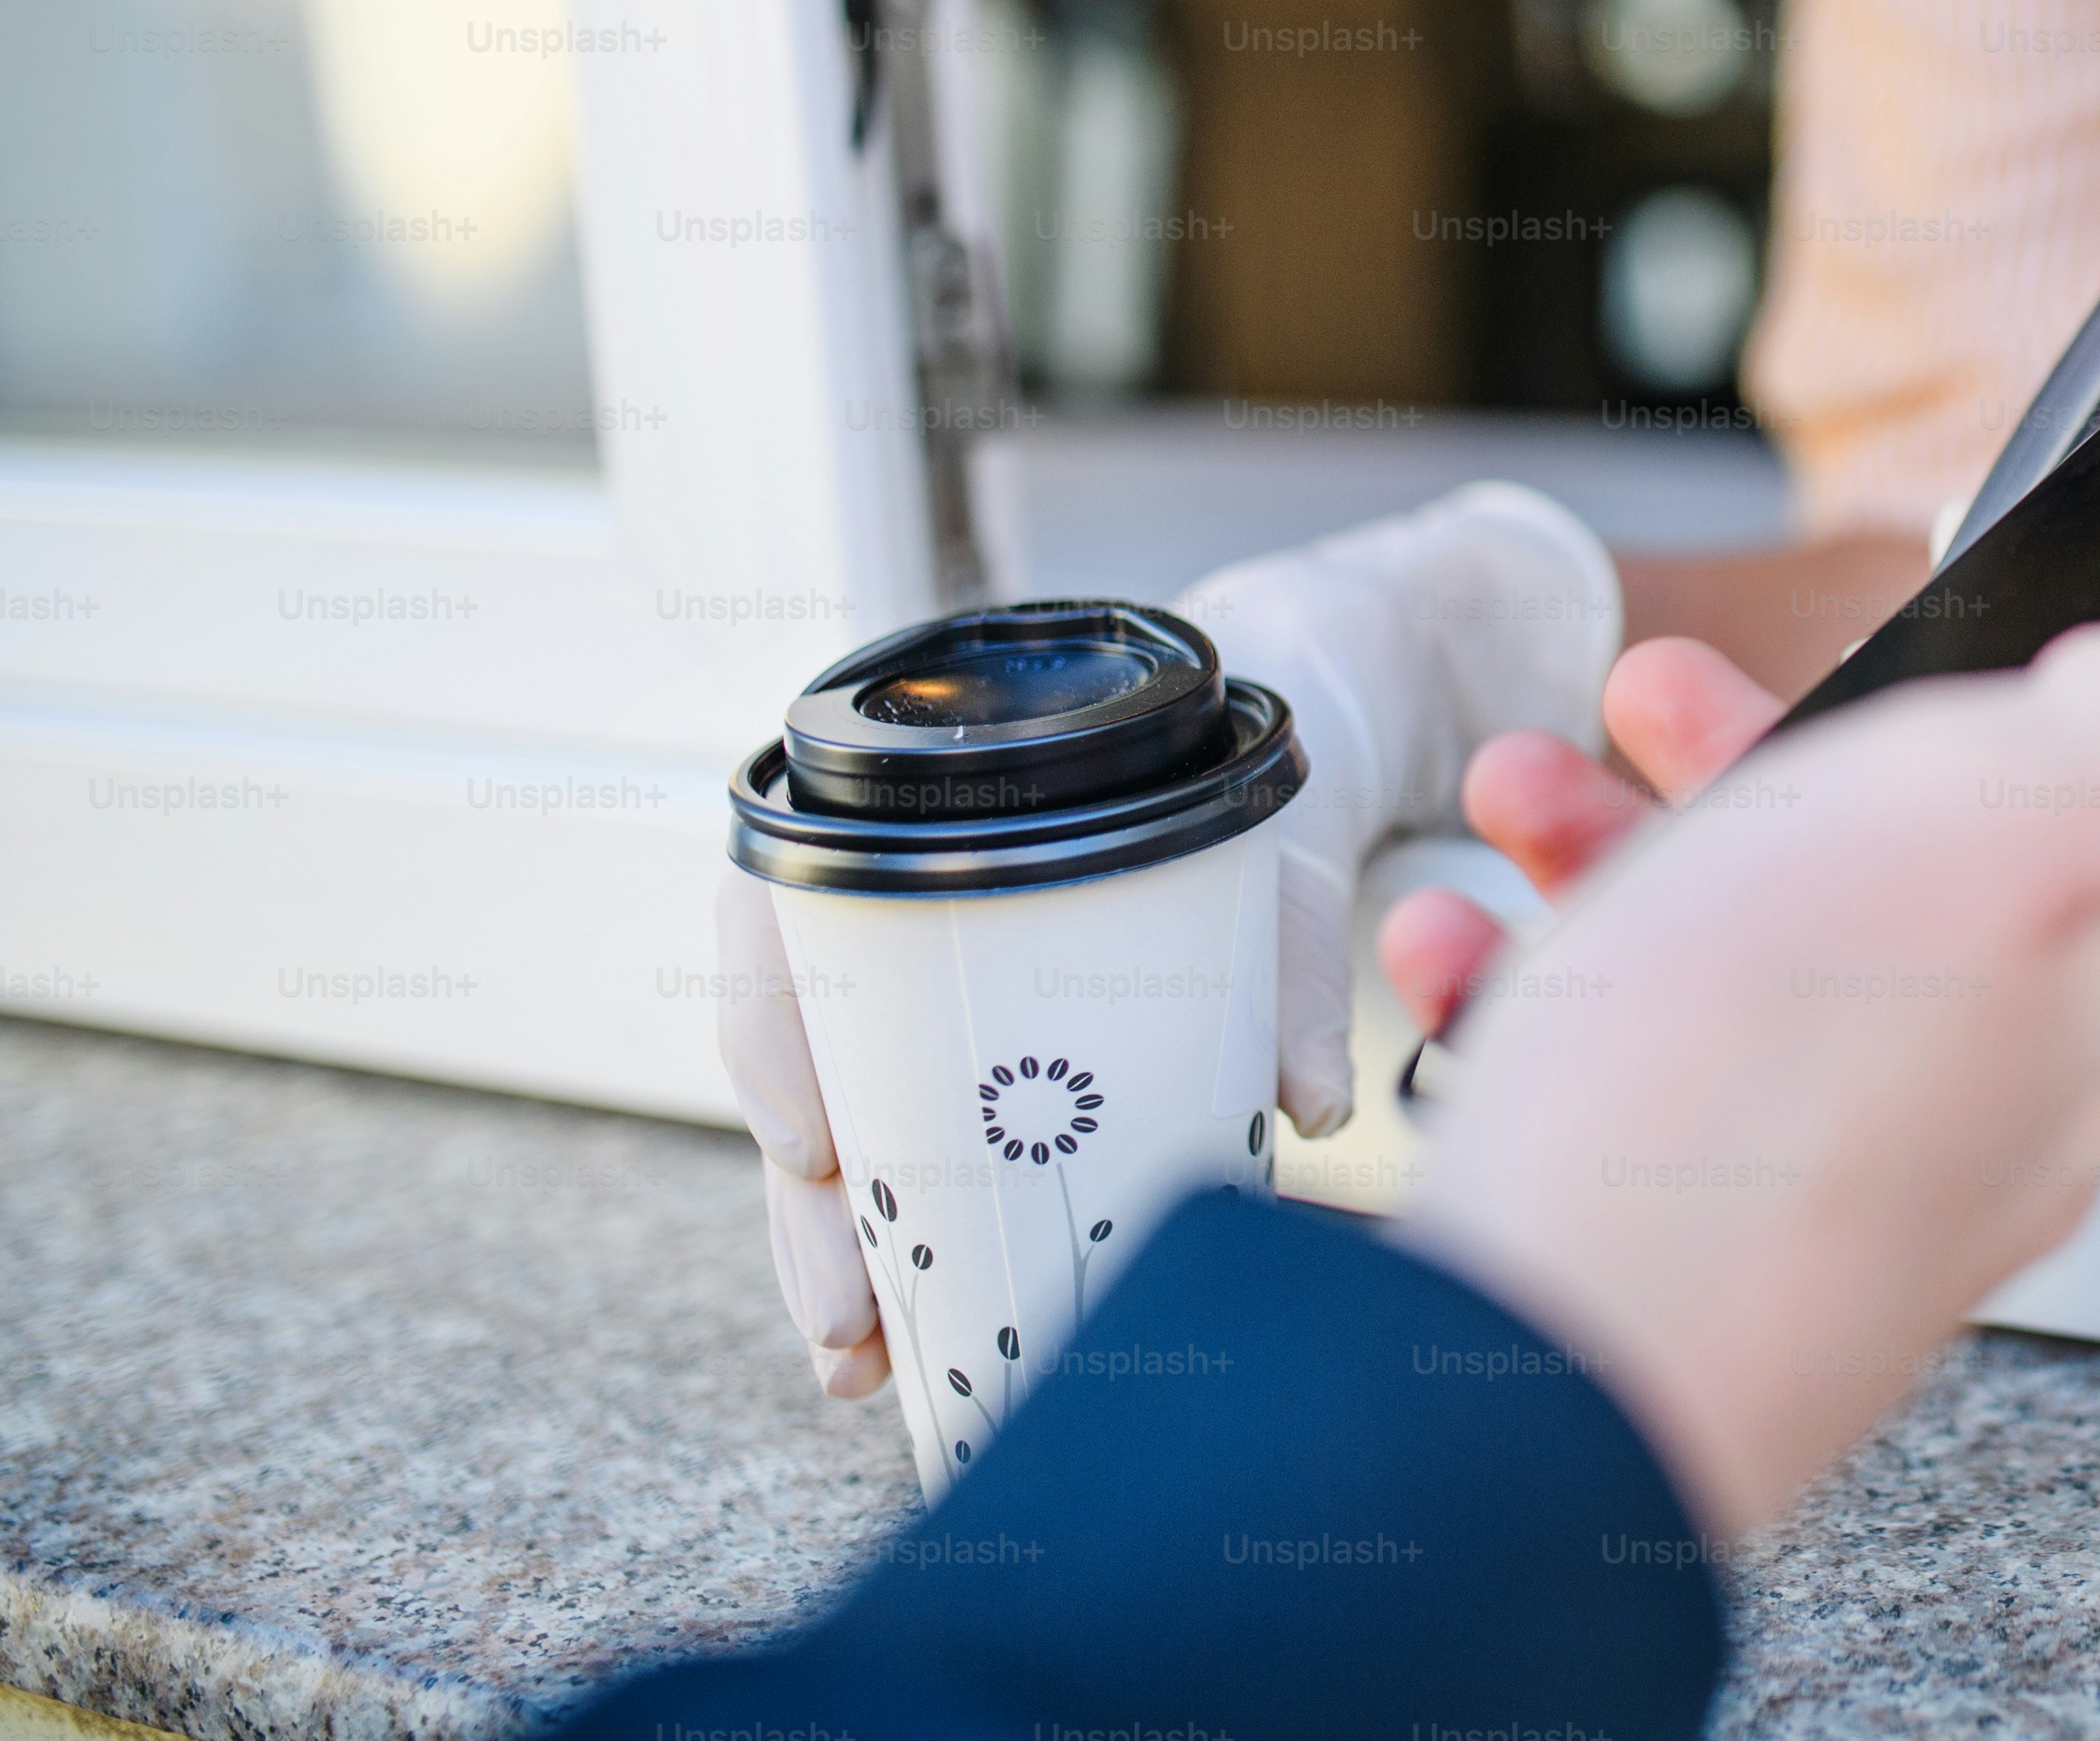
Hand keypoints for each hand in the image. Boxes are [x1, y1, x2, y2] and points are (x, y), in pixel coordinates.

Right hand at [718, 481, 1622, 1396]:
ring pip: (841, 1124)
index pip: (780, 928)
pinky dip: (911, 1240)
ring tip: (861, 1370)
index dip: (776, 1045)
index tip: (812, 1155)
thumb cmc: (1236, 783)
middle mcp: (888, 905)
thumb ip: (1288, 960)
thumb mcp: (1268, 845)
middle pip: (802, 1065)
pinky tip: (915, 1339)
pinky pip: (909, 1146)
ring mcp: (920, 983)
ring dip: (846, 1251)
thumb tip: (1312, 1103)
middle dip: (811, 1211)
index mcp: (913, 818)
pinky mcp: (972, 1047)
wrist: (1272, 740)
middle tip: (845, 1334)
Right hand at [1391, 623, 2099, 1535]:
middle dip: (1772, 760)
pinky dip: (1541, 988)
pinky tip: (1465, 951)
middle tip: (1661, 702)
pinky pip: (1630, 1086)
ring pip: (1759, 971)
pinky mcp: (1695, 1254)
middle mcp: (1988, 1118)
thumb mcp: (1994, 832)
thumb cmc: (1744, 1120)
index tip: (1972, 683)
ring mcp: (1837, 1195)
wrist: (1536, 1393)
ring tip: (1523, 795)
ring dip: (1627, 847)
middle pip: (1926, 892)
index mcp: (2089, 1007)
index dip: (2089, 754)